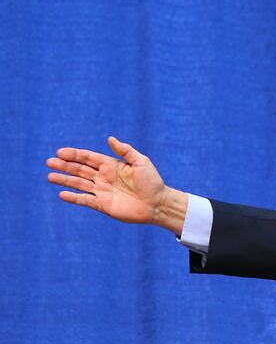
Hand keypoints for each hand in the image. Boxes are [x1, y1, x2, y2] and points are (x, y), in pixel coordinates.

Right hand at [46, 137, 185, 234]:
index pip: (89, 158)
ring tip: (50, 176)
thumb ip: (125, 151)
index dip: (75, 155)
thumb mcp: (141, 162)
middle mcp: (104, 177)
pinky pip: (85, 200)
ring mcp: (102, 191)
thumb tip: (110, 139)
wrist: (158, 204)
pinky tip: (62, 194)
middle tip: (50, 162)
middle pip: (80, 170)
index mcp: (112, 165)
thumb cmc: (152, 181)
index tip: (60, 152)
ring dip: (65, 180)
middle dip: (65, 166)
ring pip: (79, 184)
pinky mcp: (103, 205)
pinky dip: (74, 198)